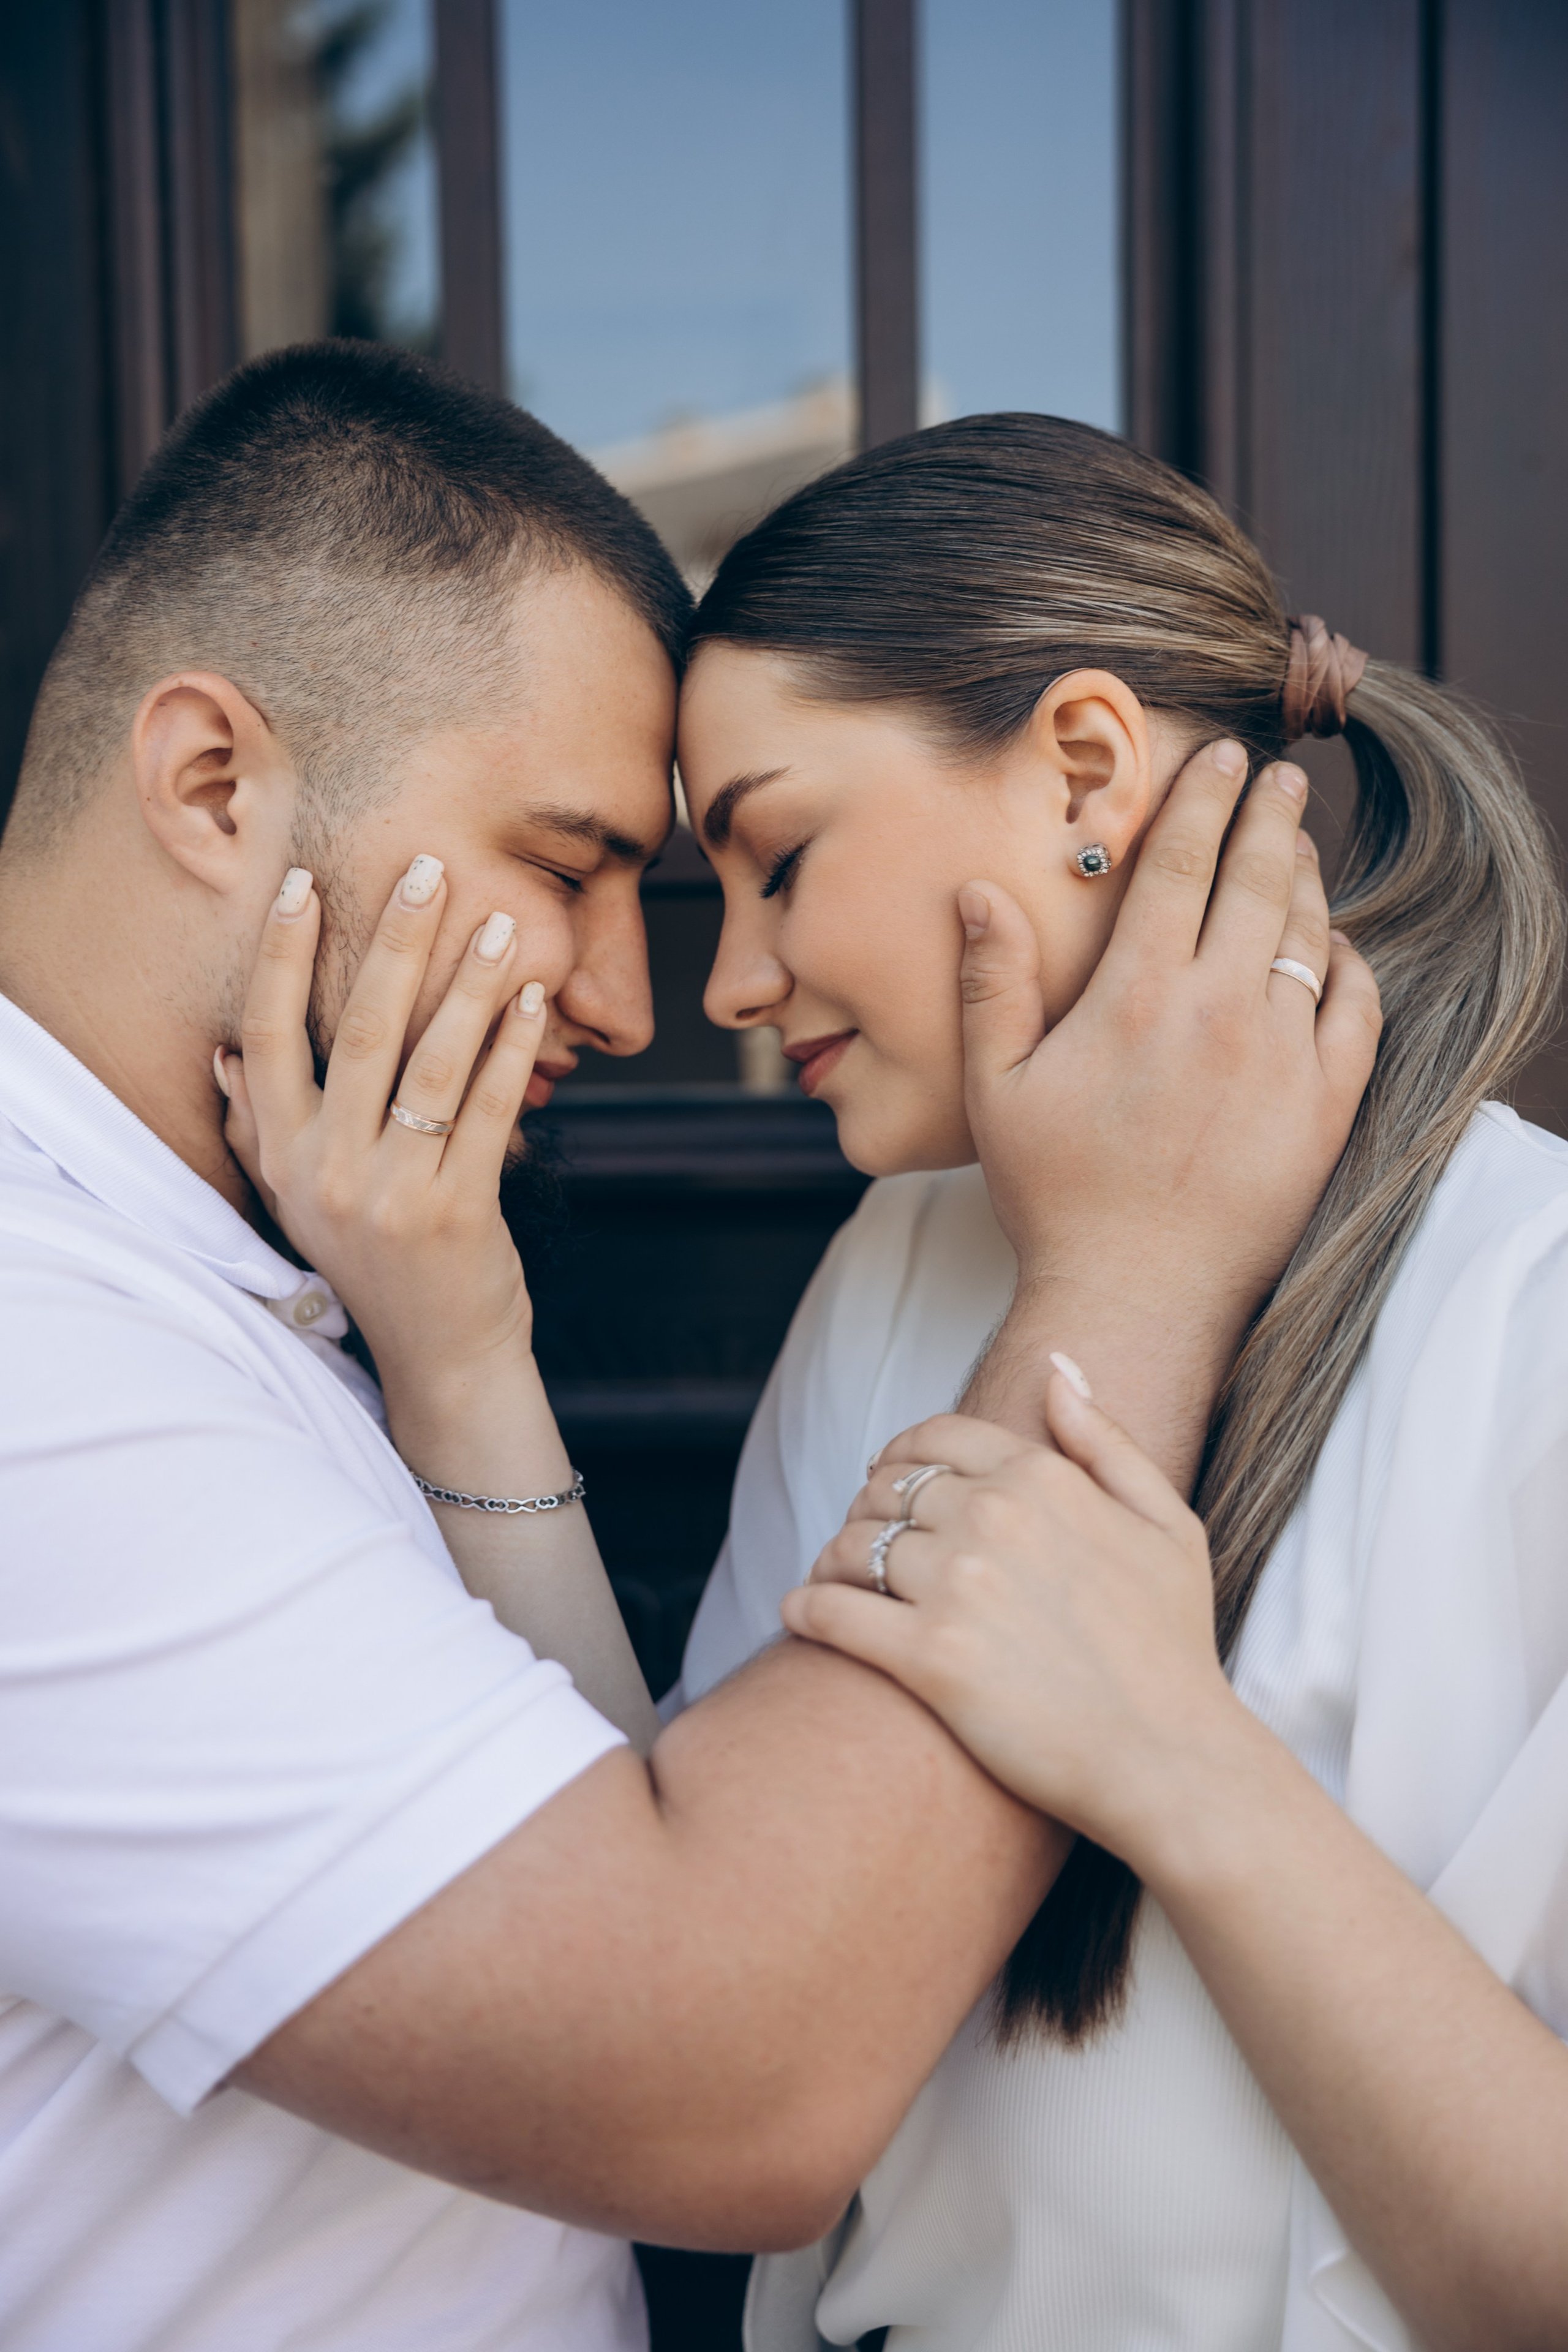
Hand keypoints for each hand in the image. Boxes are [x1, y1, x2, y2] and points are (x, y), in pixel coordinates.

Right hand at [220, 858, 547, 1403]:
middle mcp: (326, 1174)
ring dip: (469, 984)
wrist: (441, 1359)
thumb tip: (228, 1053)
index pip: (268, 1036)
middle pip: (356, 1032)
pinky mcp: (458, 1214)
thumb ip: (262, 1129)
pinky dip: (512, 1048)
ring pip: (432, 1063)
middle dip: (396, 943)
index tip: (302, 884)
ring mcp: (391, 1196)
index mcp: (283, 1158)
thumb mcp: (304, 1200)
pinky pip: (490, 1110)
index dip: (281, 956)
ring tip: (501, 921)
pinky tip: (532, 999)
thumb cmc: (381, 1263)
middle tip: (429, 869)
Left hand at [785, 1375, 1242, 1864]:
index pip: (933, 1438)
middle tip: (866, 1544)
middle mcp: (994, 1518)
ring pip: (850, 1545)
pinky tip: (801, 1615)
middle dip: (867, 1510)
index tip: (887, 1480)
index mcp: (1043, 1479)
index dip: (900, 1455)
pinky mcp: (928, 1658)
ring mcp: (956, 1586)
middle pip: (885, 1490)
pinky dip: (804, 1608)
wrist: (1171, 1761)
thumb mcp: (1167, 1523)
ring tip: (837, 1583)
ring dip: (834, 1560)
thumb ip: (1105, 1441)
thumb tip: (1056, 1370)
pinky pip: (829, 1611)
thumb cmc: (1174, 1647)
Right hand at [959, 746, 1380, 1343]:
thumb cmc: (1056, 1195)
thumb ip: (992, 983)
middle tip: (1280, 777)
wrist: (1136, 1294)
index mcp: (1135, 996)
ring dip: (1307, 878)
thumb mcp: (997, 1088)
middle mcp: (1219, 1012)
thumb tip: (977, 892)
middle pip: (1258, 879)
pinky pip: (1358, 1009)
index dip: (1206, 799)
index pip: (1182, 864)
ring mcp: (1282, 1058)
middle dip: (1271, 814)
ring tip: (1300, 846)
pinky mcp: (1325, 1106)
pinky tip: (1333, 947)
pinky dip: (1349, 964)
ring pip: (1310, 935)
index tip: (1224, 758)